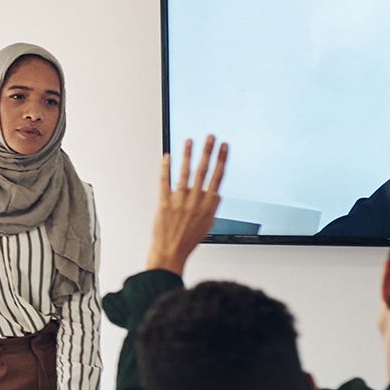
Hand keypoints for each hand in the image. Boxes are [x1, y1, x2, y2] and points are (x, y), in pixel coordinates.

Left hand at [147, 136, 229, 275]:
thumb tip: (216, 194)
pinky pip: (165, 181)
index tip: (224, 146)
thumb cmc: (188, 240)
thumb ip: (212, 207)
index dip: (221, 160)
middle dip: (208, 151)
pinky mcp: (164, 203)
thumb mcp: (208, 224)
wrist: (171, 253)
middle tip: (210, 136)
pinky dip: (166, 168)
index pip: (218, 177)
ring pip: (185, 173)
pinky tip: (168, 157)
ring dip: (188, 155)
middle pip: (204, 171)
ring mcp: (180, 201)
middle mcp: (196, 201)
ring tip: (189, 141)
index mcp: (209, 206)